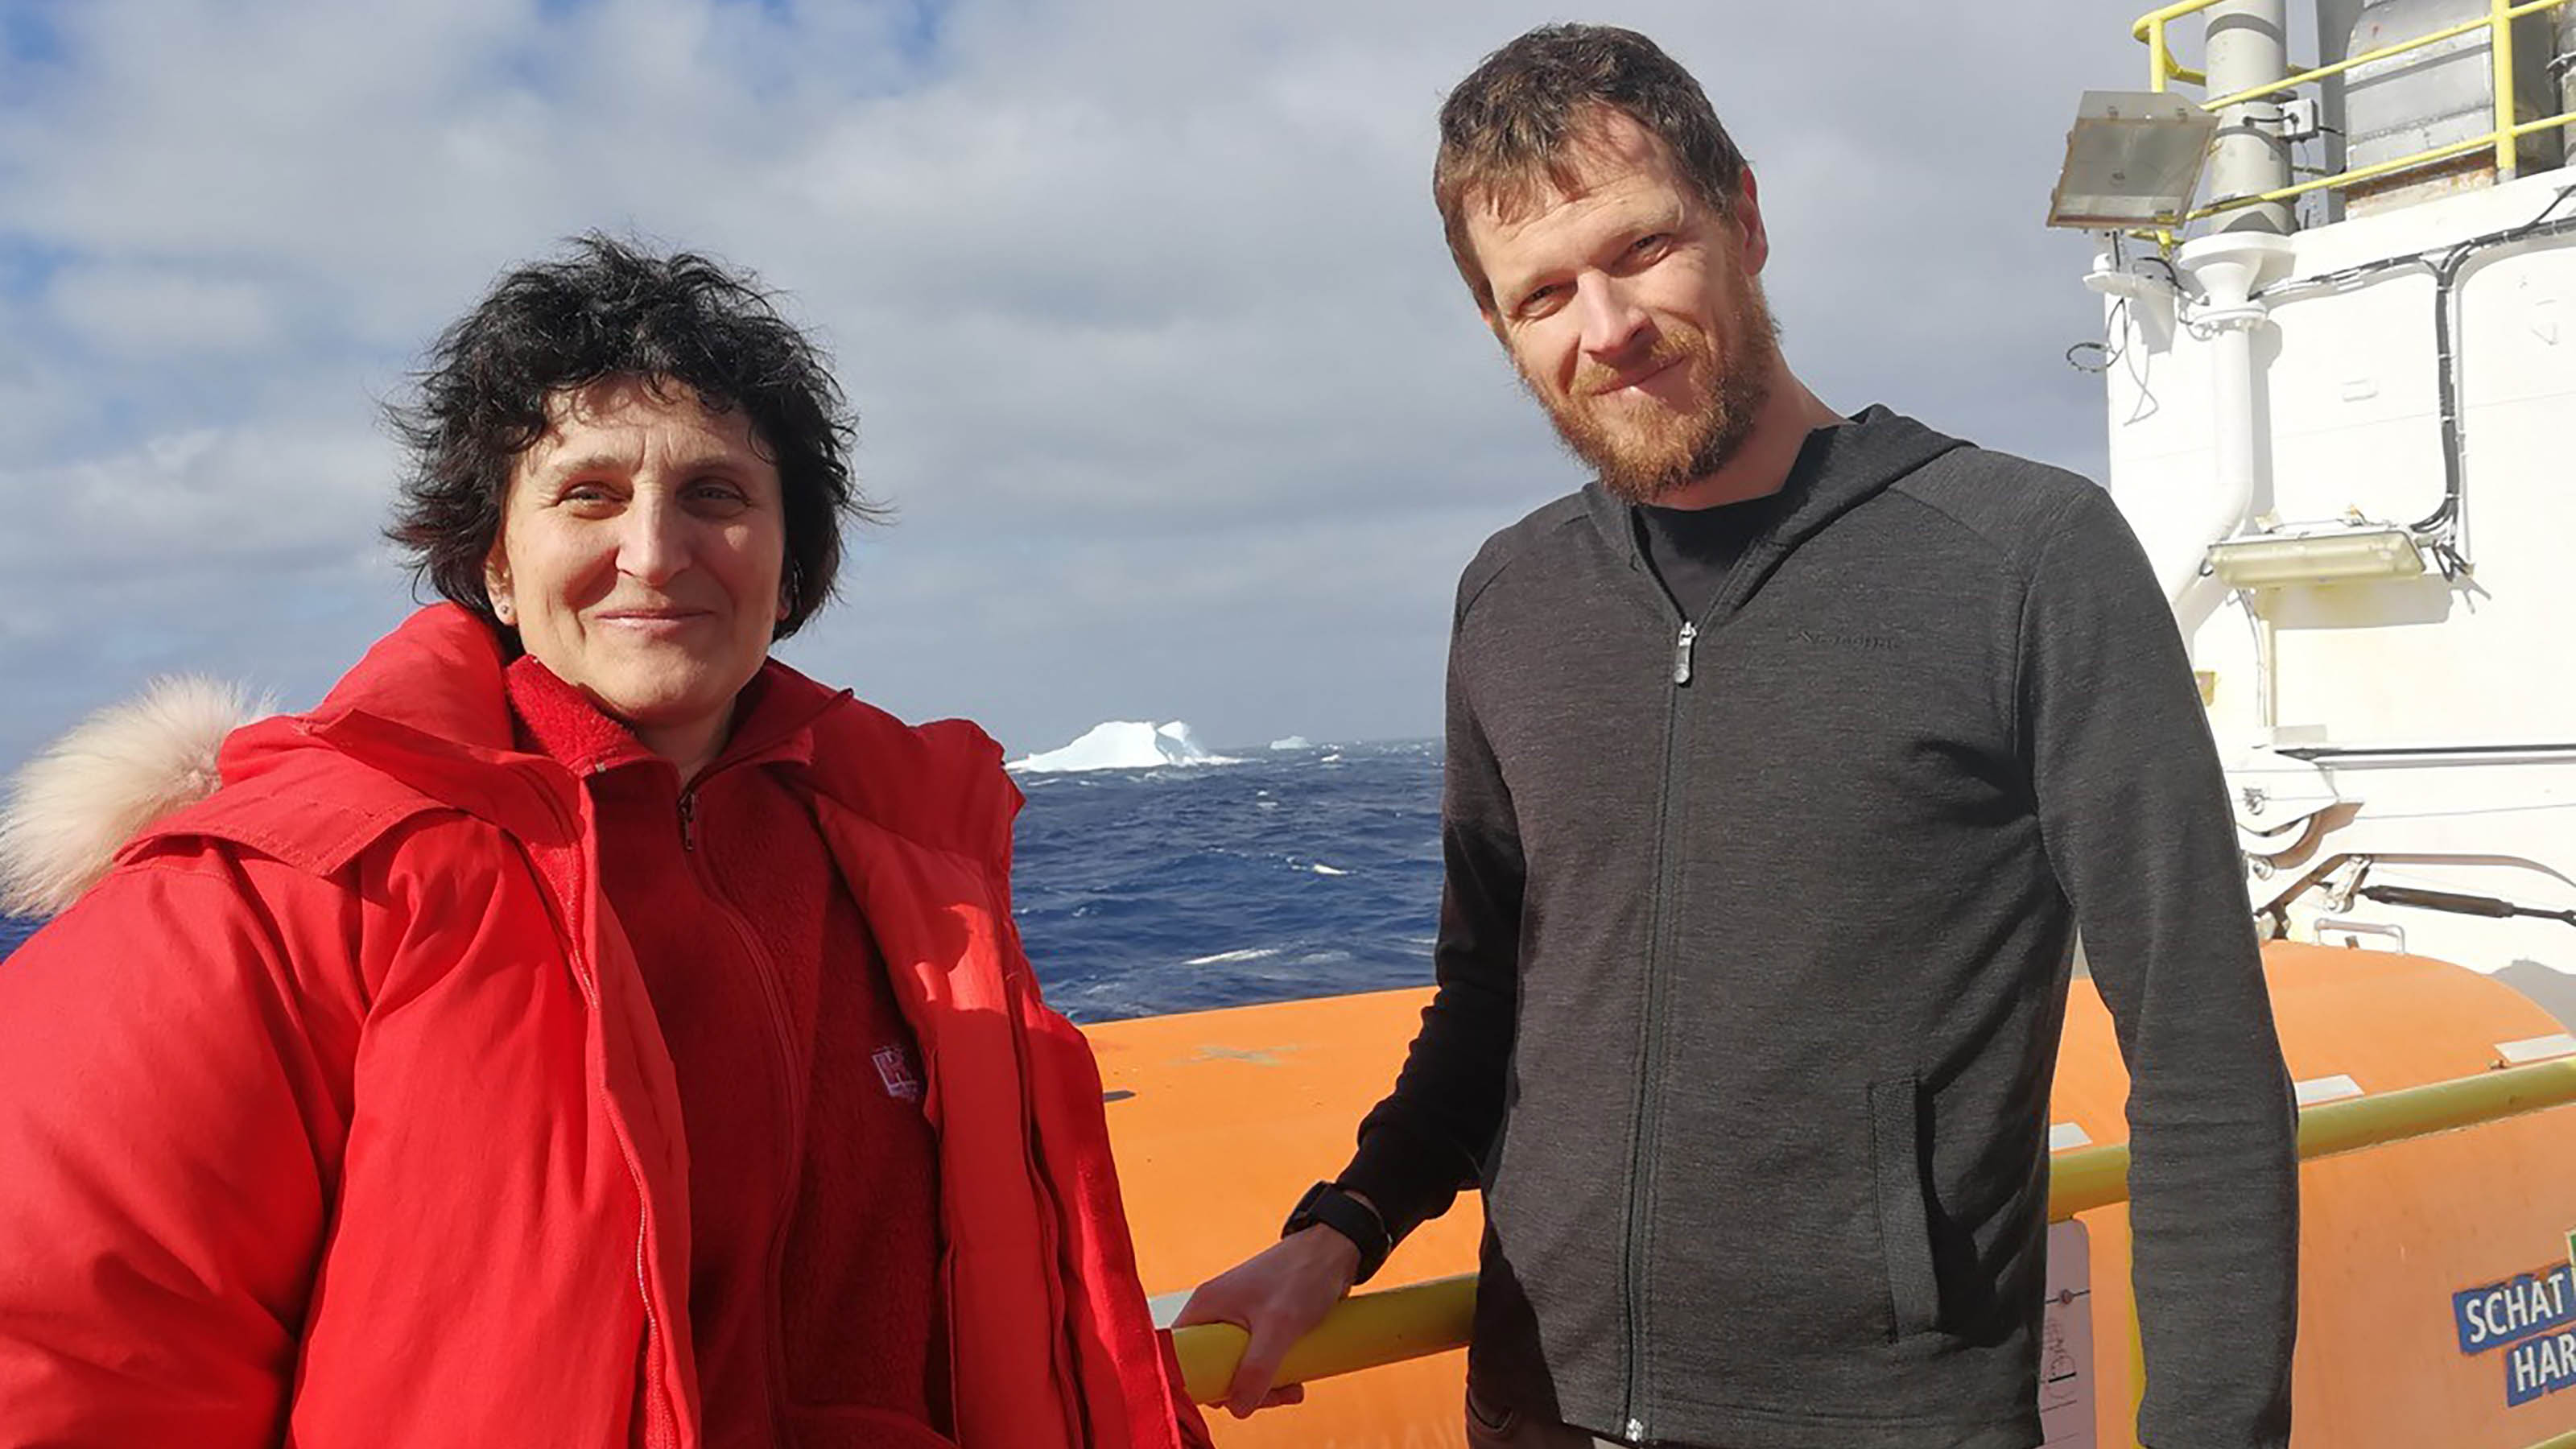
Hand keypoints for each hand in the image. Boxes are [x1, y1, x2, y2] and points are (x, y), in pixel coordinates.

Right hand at [1172, 1222, 1361, 1417]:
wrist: (1336, 1251)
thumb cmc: (1303, 1275)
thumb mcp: (1279, 1326)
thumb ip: (1257, 1369)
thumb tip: (1239, 1409)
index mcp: (1206, 1307)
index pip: (1182, 1356)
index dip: (1199, 1384)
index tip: (1228, 1400)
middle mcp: (1216, 1313)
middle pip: (1214, 1369)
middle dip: (1244, 1391)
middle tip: (1275, 1396)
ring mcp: (1239, 1319)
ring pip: (1239, 1368)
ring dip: (1266, 1386)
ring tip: (1295, 1389)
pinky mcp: (1260, 1324)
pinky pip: (1258, 1359)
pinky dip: (1275, 1374)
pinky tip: (1298, 1378)